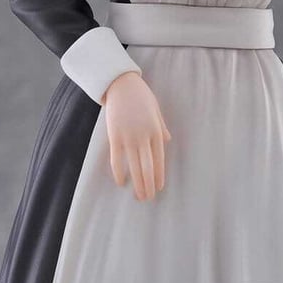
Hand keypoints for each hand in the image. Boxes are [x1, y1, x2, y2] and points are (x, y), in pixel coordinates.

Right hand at [103, 71, 171, 200]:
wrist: (122, 84)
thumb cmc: (141, 95)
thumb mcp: (156, 110)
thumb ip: (162, 127)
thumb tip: (167, 141)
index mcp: (156, 131)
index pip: (159, 159)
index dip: (159, 175)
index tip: (158, 188)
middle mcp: (144, 137)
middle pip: (147, 167)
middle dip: (148, 185)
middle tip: (148, 198)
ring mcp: (129, 137)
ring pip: (134, 166)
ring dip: (137, 183)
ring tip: (138, 196)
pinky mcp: (115, 136)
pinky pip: (117, 159)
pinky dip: (119, 172)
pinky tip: (121, 182)